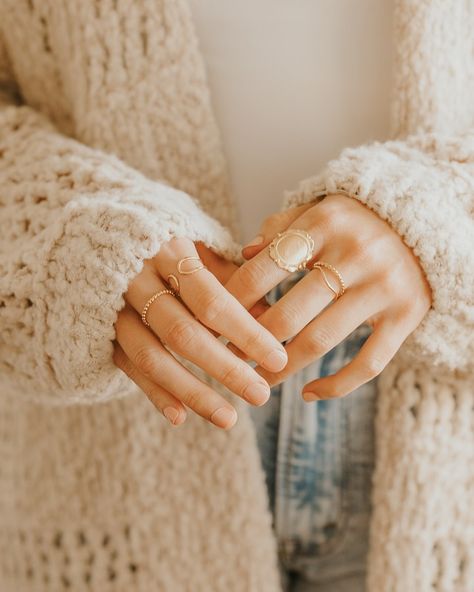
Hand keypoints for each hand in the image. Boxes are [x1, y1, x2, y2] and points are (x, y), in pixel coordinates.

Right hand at [113, 238, 287, 428]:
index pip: (212, 300)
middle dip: (226, 368)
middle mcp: (136, 279)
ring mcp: (114, 308)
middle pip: (183, 333)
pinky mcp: (102, 330)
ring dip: (192, 391)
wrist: (95, 236)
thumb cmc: (163, 242)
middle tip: (261, 395)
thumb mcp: (198, 246)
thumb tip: (271, 315)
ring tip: (229, 418)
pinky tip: (181, 417)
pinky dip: (154, 393)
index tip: (278, 359)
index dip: (246, 333)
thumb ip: (232, 277)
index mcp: (168, 251)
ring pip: (152, 357)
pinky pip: (128, 367)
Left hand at [225, 194, 431, 399]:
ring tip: (258, 380)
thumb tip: (242, 255)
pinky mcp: (407, 315)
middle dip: (250, 343)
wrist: (425, 224)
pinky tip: (309, 394)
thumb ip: (279, 227)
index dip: (232, 302)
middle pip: (288, 314)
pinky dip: (336, 386)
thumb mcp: (317, 211)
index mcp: (325, 223)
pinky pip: (368, 363)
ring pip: (321, 341)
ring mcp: (383, 287)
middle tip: (229, 358)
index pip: (264, 270)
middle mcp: (356, 253)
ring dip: (282, 369)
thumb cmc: (355, 221)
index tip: (213, 324)